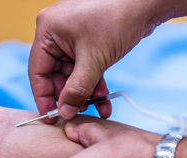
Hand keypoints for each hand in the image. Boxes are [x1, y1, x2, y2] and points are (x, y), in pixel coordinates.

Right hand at [29, 0, 167, 120]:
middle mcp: (56, 35)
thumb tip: (65, 112)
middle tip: (77, 114)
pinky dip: (94, 84)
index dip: (43, 97)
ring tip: (96, 108)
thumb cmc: (118, 19)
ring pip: (72, 75)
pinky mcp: (88, 43)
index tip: (50, 117)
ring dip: (84, 93)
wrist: (148, 3)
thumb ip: (77, 89)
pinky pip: (85, 69)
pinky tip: (103, 99)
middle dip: (69, 96)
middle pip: (56, 75)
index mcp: (47, 31)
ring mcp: (72, 39)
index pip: (38, 71)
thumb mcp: (94, 60)